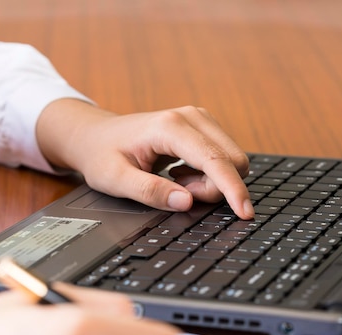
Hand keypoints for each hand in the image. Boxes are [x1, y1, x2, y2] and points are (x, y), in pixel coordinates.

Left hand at [36, 99, 254, 219]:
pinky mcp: (204, 126)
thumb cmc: (103, 155)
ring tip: (176, 181)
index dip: (233, 189)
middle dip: (214, 188)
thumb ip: (150, 192)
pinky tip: (181, 174)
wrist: (96, 135)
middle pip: (231, 161)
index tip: (245, 212)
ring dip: (210, 183)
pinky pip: (223, 158)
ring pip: (231, 160)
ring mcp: (201, 119)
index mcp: (170, 127)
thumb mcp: (115, 180)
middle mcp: (192, 117)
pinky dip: (208, 175)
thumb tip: (186, 202)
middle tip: (178, 193)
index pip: (215, 160)